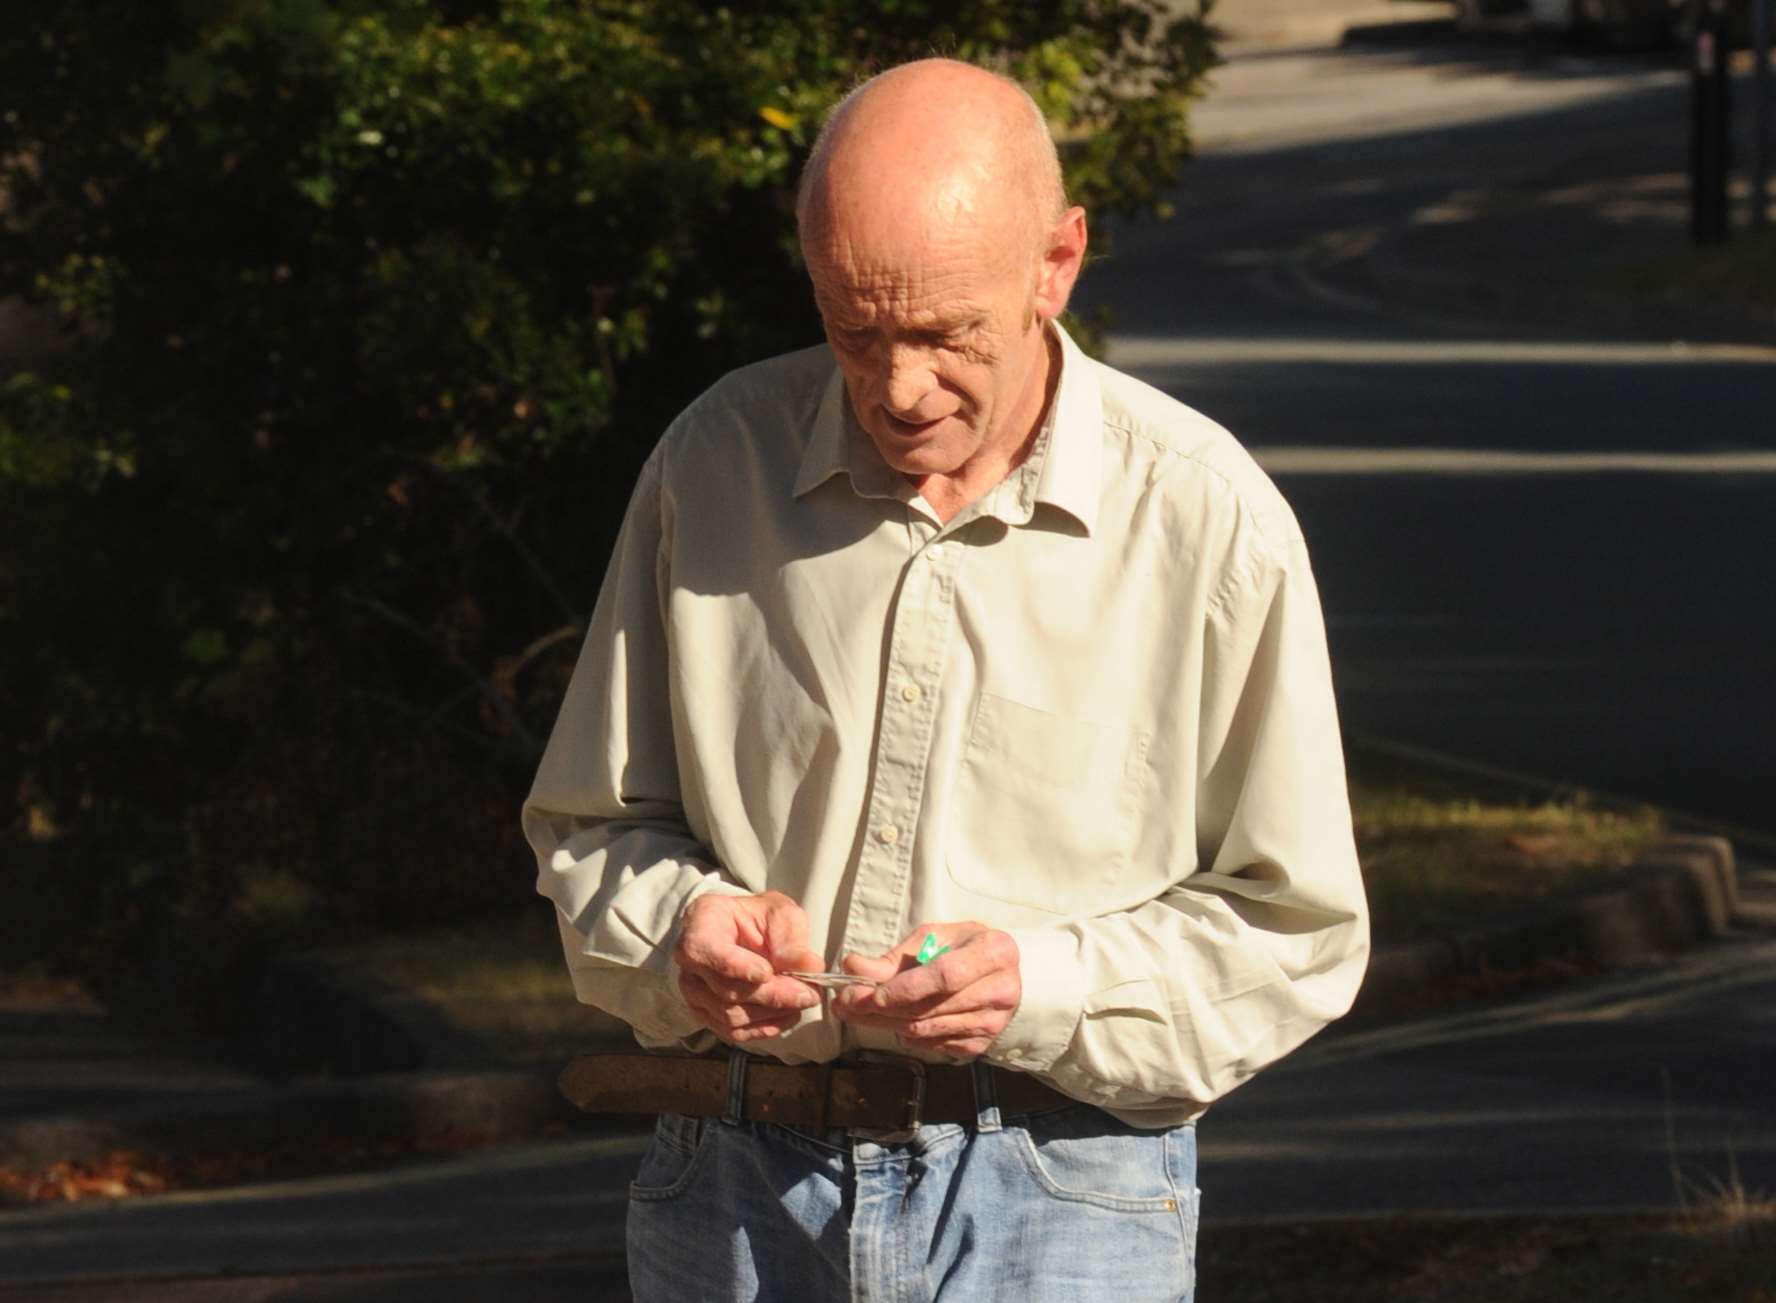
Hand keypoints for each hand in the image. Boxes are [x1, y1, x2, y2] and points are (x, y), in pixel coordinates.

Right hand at [673, 891, 824, 1044]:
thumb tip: (809, 967)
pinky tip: (788, 1014)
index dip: (738, 967)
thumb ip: (792, 939)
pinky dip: (765, 1027)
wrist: (746, 933)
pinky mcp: (706, 1015)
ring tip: (802, 1000)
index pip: (707, 951)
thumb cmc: (758, 919)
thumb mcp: (781, 914)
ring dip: (772, 1013)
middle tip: (808, 993)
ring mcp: (694, 992)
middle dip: (772, 995)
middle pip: (726, 990)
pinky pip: (733, 1032)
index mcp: (701, 925)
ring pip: (730, 1016)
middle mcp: (690, 962)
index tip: (767, 973)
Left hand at [831, 922, 1020, 1059]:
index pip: (945, 976)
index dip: (905, 988)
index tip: (871, 994)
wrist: (1004, 974)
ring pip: (928, 1031)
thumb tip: (852, 966)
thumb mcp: (933, 939)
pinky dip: (908, 1036)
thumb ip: (894, 957)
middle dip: (882, 1009)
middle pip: (931, 1009)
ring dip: (887, 1024)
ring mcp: (992, 1022)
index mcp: (993, 952)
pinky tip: (894, 1022)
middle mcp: (1000, 990)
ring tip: (857, 1013)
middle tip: (844, 1004)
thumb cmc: (964, 949)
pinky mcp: (982, 1045)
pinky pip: (934, 1046)